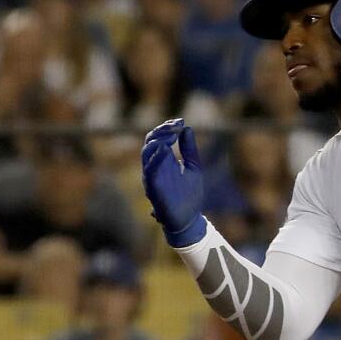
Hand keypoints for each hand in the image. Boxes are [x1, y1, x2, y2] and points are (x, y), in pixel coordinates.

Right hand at [140, 118, 205, 246]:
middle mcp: (154, 166)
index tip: (181, 121)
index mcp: (163, 160)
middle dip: (163, 130)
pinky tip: (166, 149)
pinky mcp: (152, 187)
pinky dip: (156, 158)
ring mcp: (152, 176)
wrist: (189, 218)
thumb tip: (187, 128)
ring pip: (147, 152)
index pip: (158, 137)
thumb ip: (189, 149)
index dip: (167, 127)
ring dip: (159, 140)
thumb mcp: (193, 167)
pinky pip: (149, 169)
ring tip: (172, 134)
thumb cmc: (190, 195)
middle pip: (150, 141)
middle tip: (177, 125)